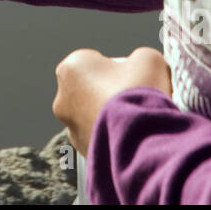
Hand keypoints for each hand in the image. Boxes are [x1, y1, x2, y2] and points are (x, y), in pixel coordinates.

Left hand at [53, 47, 171, 157]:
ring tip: (136, 120)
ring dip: (109, 117)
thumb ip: (138, 57)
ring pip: (93, 117)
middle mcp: (62, 99)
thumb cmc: (139, 92)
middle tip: (135, 98)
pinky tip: (132, 137)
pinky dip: (112, 138)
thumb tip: (140, 66)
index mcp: (71, 68)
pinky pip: (99, 139)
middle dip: (109, 92)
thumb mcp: (148, 59)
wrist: (143, 139)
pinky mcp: (83, 152)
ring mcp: (71, 129)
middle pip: (90, 89)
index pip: (93, 61)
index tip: (132, 75)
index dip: (116, 67)